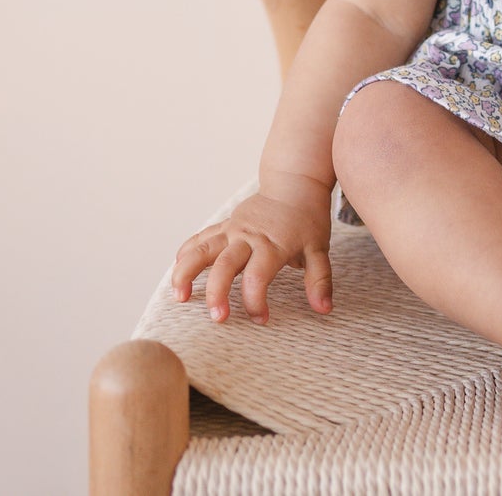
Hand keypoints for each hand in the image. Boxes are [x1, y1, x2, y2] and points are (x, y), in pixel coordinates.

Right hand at [170, 172, 333, 323]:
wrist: (295, 183)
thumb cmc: (308, 219)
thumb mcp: (319, 248)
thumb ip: (319, 279)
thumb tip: (324, 309)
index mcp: (272, 245)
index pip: (257, 277)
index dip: (256, 302)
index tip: (262, 319)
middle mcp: (248, 237)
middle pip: (225, 266)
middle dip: (217, 293)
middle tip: (218, 317)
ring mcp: (233, 229)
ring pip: (203, 249)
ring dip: (187, 273)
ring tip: (180, 297)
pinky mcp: (225, 225)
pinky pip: (200, 238)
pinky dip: (186, 253)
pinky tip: (177, 272)